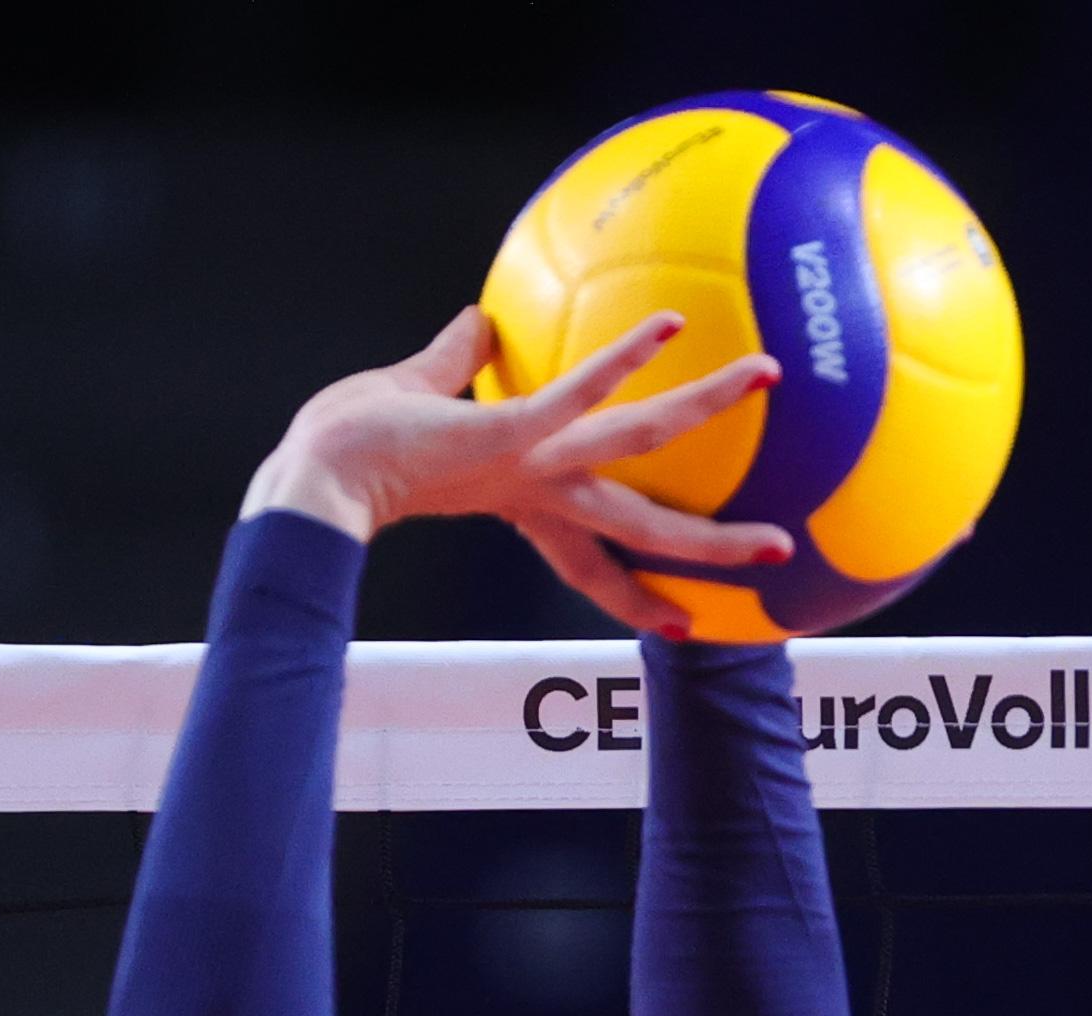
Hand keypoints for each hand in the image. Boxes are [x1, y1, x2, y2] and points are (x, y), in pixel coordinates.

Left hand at [240, 306, 790, 636]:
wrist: (311, 481)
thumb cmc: (346, 451)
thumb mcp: (415, 402)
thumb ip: (451, 364)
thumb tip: (475, 322)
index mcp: (523, 501)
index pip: (591, 557)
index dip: (637, 590)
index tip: (679, 617)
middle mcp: (541, 493)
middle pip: (643, 529)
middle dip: (714, 545)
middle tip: (780, 548)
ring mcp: (533, 465)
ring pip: (639, 445)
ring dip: (706, 409)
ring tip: (767, 376)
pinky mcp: (512, 436)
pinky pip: (582, 394)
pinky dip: (627, 359)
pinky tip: (671, 325)